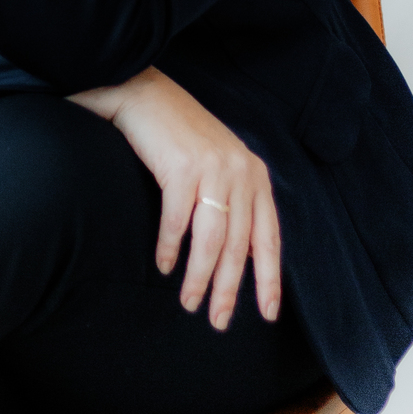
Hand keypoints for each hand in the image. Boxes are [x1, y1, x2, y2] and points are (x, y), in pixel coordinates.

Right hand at [68, 67, 280, 328]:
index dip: (269, 278)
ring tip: (189, 302)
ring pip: (211, 239)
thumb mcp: (220, 162)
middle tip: (217, 321)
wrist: (144, 92)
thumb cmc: (179, 133)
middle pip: (239, 245)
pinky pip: (178, 220)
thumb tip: (240, 254)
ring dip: (199, 276)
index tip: (266, 314)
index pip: (268, 236)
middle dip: (228, 289)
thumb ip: (235, 199)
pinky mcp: (182, 167)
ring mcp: (212, 168)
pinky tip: (164, 265)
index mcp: (254, 173)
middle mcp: (240, 171)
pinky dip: (171, 247)